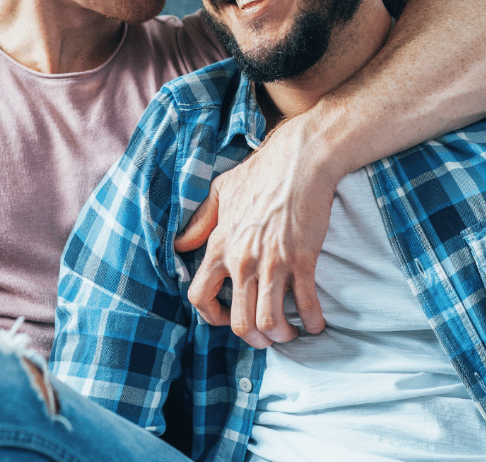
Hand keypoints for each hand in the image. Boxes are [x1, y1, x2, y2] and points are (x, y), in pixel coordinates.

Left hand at [174, 114, 337, 347]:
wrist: (299, 160)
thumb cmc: (260, 172)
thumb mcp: (221, 192)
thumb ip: (201, 222)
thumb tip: (181, 244)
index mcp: (220, 245)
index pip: (200, 297)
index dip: (210, 317)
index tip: (225, 319)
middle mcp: (242, 260)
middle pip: (238, 321)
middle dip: (252, 337)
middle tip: (264, 335)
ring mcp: (272, 262)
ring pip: (269, 322)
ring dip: (280, 336)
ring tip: (289, 332)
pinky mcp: (302, 260)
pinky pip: (306, 305)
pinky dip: (312, 322)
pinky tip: (316, 323)